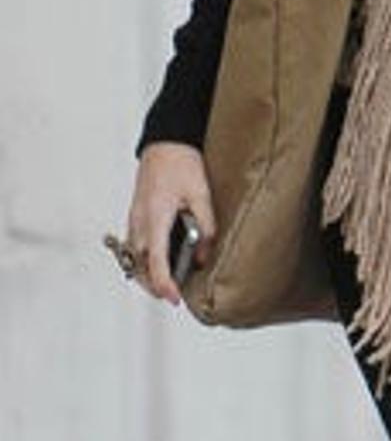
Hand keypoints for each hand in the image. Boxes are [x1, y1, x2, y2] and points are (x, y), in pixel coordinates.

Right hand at [124, 144, 216, 305]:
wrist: (165, 143)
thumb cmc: (181, 163)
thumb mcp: (201, 194)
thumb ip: (205, 227)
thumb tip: (202, 256)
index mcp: (155, 215)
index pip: (155, 258)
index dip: (163, 282)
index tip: (172, 297)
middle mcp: (139, 220)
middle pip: (139, 264)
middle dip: (153, 284)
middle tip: (172, 296)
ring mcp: (135, 218)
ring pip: (134, 256)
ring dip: (147, 274)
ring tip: (167, 285)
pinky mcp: (136, 216)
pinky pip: (135, 245)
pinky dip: (144, 260)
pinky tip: (158, 264)